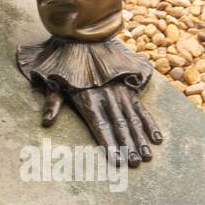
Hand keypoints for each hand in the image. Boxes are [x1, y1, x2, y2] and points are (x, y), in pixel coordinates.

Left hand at [42, 80, 162, 165]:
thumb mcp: (55, 82)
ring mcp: (119, 93)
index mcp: (87, 99)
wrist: (84, 41)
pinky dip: (150, 123)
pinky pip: (141, 108)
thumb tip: (46, 122)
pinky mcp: (128, 89)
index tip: (117, 161)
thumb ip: (52, 102)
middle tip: (135, 163)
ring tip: (147, 156)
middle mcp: (106, 97)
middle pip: (119, 125)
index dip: (109, 144)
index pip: (100, 126)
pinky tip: (157, 138)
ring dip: (141, 139)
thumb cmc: (67, 68)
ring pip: (132, 119)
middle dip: (128, 146)